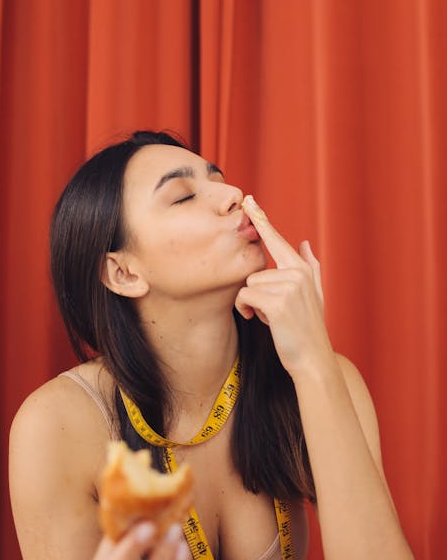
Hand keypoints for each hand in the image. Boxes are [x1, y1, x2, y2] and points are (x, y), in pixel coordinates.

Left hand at [235, 195, 333, 376]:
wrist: (312, 359)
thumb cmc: (308, 329)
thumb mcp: (314, 296)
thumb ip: (310, 267)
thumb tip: (305, 243)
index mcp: (302, 269)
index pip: (276, 240)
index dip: (261, 220)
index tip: (248, 200)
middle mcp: (297, 273)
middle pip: (254, 272)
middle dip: (257, 294)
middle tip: (275, 313)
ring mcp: (288, 287)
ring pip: (248, 285)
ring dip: (253, 304)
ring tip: (272, 318)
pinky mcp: (277, 303)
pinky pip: (245, 296)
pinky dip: (247, 310)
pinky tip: (262, 321)